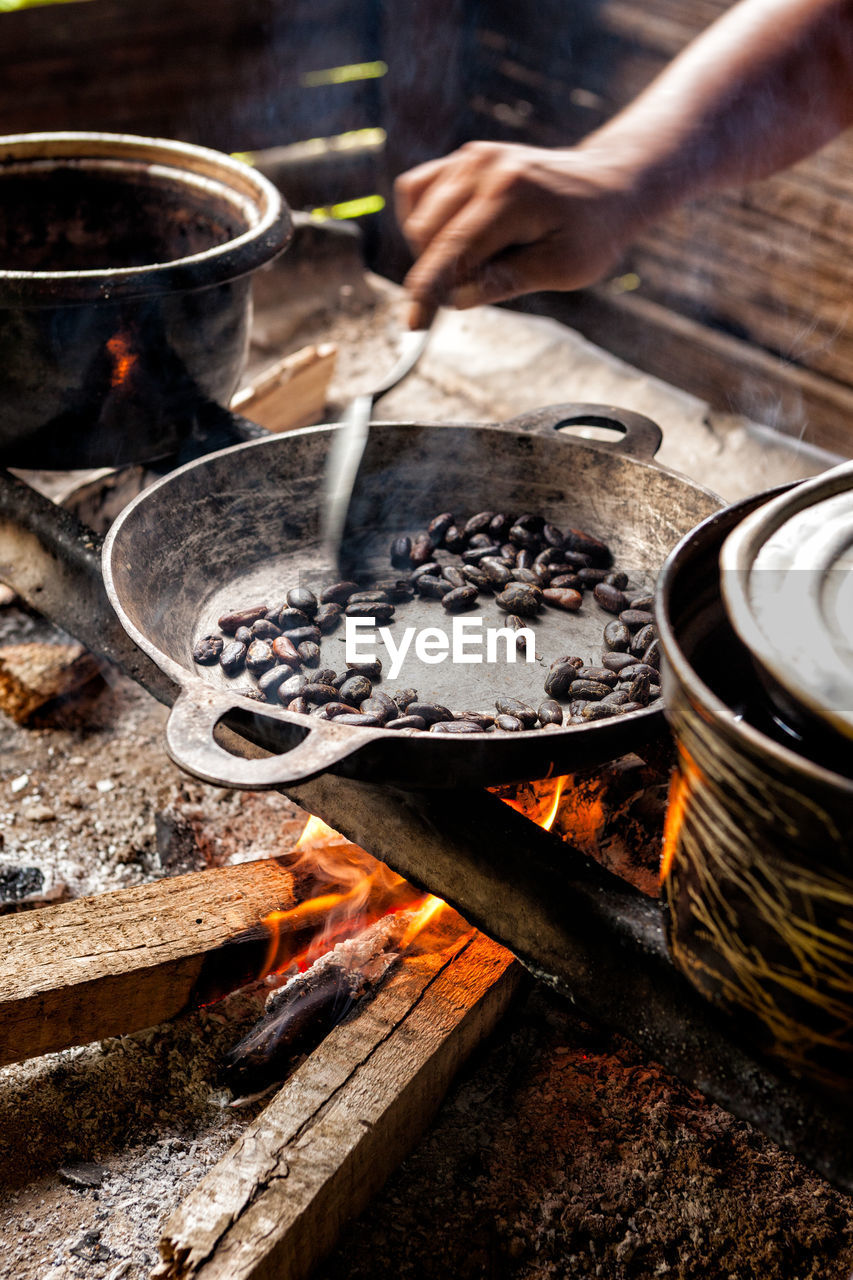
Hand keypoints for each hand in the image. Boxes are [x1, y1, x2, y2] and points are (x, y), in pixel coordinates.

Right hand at [395, 140, 645, 327]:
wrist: (609, 184)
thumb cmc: (593, 232)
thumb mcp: (564, 269)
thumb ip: (507, 281)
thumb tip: (455, 299)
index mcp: (511, 194)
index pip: (453, 249)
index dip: (428, 292)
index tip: (414, 325)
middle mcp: (484, 166)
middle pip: (426, 234)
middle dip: (438, 272)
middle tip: (478, 286)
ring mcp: (472, 157)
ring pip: (417, 216)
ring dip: (433, 250)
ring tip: (479, 260)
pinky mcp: (464, 157)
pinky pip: (418, 191)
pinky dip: (425, 222)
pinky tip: (453, 238)